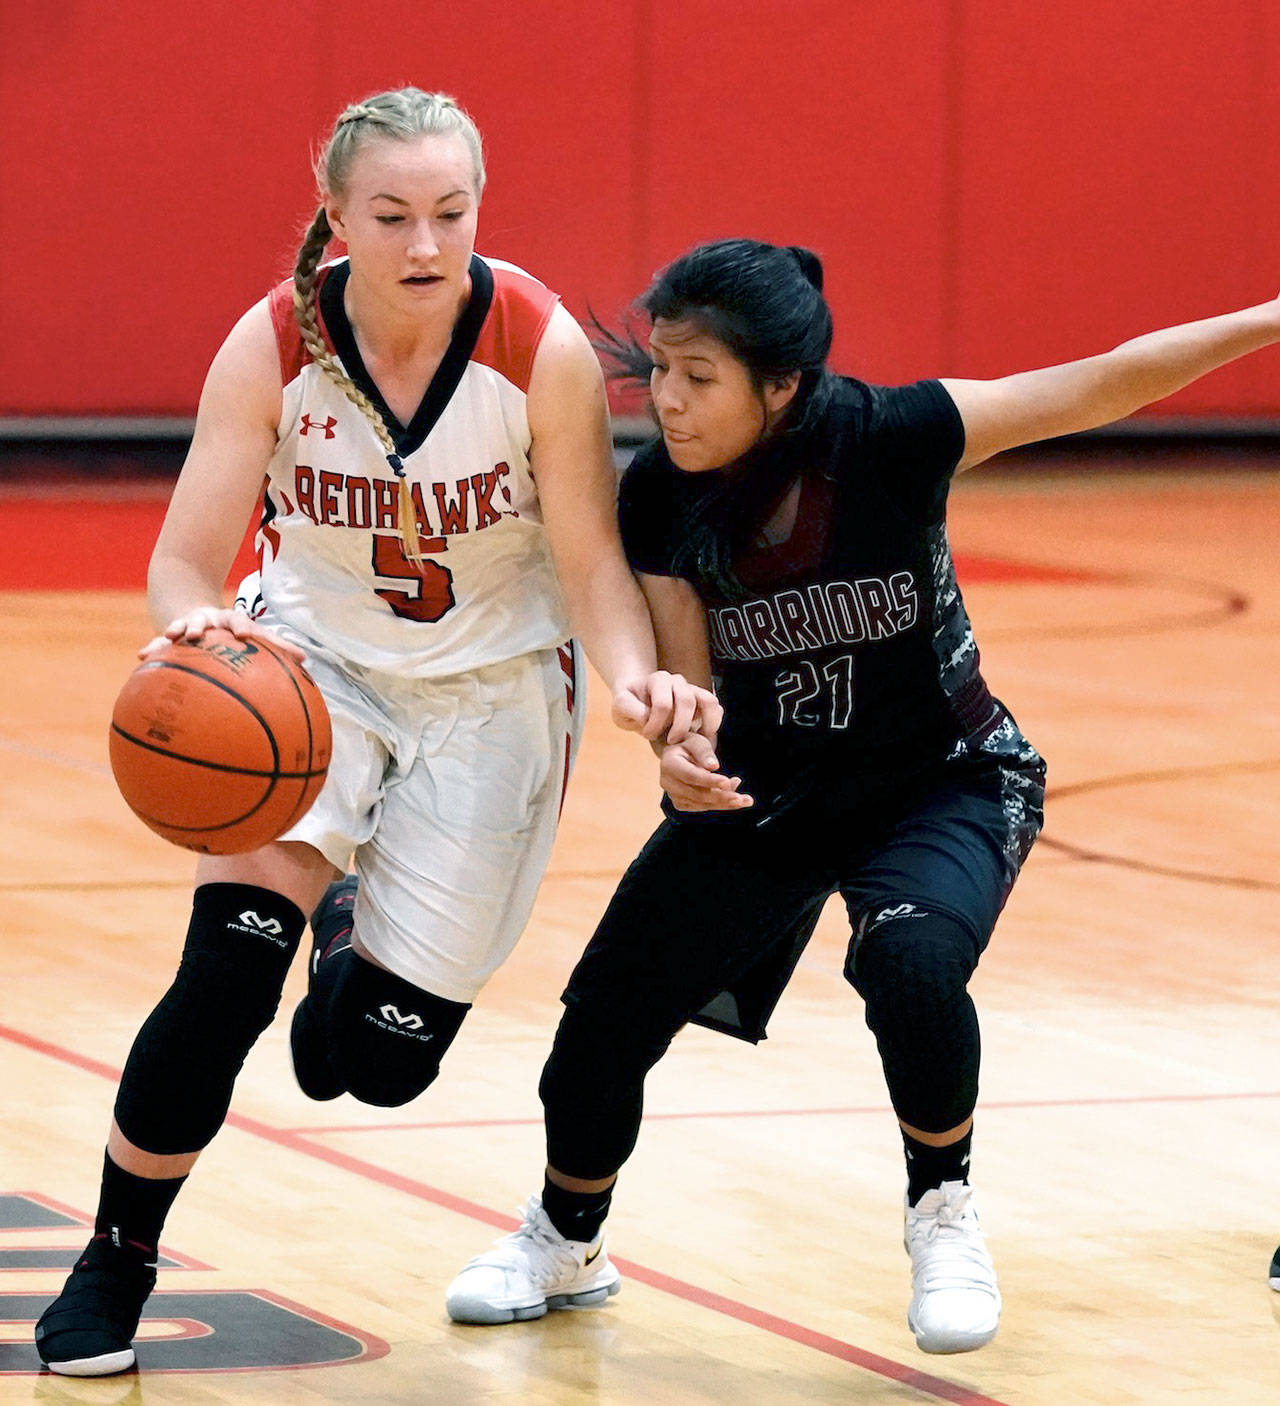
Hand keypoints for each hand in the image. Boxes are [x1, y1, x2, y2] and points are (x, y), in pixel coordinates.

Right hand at [139, 607, 306, 663]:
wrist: (200, 613)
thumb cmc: (235, 632)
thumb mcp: (253, 636)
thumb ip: (276, 647)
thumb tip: (305, 659)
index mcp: (230, 621)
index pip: (238, 621)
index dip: (242, 628)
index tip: (244, 635)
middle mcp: (208, 620)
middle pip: (203, 619)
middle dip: (198, 625)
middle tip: (196, 634)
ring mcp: (187, 625)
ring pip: (179, 626)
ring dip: (175, 631)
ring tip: (168, 638)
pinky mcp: (171, 636)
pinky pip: (160, 643)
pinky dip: (152, 649)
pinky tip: (142, 658)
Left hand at [611, 671, 723, 743]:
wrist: (640, 701)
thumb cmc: (630, 706)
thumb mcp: (620, 708)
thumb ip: (631, 710)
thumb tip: (649, 718)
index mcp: (657, 680)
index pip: (663, 704)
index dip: (655, 725)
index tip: (646, 736)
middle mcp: (677, 681)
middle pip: (687, 701)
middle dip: (680, 727)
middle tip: (671, 742)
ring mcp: (692, 690)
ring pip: (708, 701)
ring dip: (703, 724)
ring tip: (695, 740)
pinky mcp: (702, 701)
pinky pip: (716, 708)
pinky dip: (713, 724)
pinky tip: (701, 738)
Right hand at [660, 733, 752, 811]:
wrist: (678, 755)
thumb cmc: (690, 745)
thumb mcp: (697, 741)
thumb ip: (704, 753)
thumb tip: (714, 766)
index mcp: (669, 764)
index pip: (691, 776)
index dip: (709, 781)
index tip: (727, 782)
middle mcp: (668, 782)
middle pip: (698, 794)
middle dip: (722, 797)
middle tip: (743, 798)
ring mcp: (673, 795)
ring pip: (702, 804)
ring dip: (725, 803)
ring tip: (745, 800)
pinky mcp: (682, 803)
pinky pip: (703, 807)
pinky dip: (720, 805)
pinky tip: (735, 800)